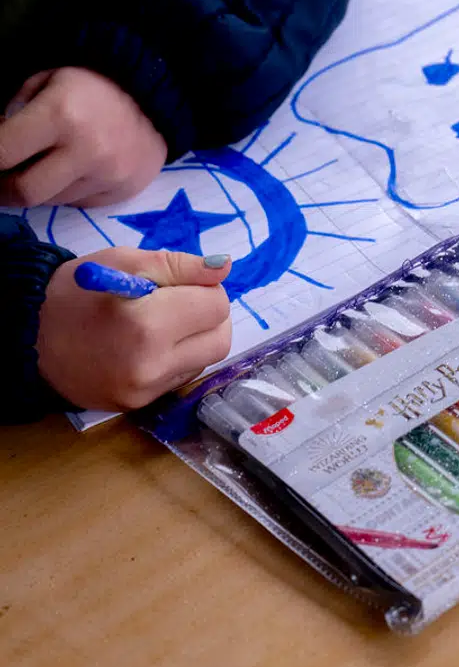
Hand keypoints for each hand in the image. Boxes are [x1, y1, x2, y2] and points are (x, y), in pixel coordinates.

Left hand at [0, 67, 167, 207]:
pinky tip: (72, 171)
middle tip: (1, 180)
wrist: (158, 97)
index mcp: (60, 116)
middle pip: (25, 192)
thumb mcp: (45, 82)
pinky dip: (67, 191)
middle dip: (3, 189)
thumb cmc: (93, 84)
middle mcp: (86, 152)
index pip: (2, 154)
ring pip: (52, 199)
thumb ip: (15, 113)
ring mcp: (108, 176)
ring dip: (38, 187)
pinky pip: (80, 202)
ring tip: (42, 168)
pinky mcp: (124, 191)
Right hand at [38, 248, 232, 410]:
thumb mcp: (124, 261)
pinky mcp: (139, 405)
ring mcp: (144, 390)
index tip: (182, 285)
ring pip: (205, 360)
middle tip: (181, 302)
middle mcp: (150, 364)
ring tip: (160, 323)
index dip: (205, 289)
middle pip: (221, 339)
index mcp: (145, 322)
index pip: (216, 306)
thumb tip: (224, 268)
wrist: (27, 339)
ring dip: (196, 338)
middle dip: (209, 316)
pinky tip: (149, 345)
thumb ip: (180, 266)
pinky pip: (181, 377)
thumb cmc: (75, 293)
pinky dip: (177, 358)